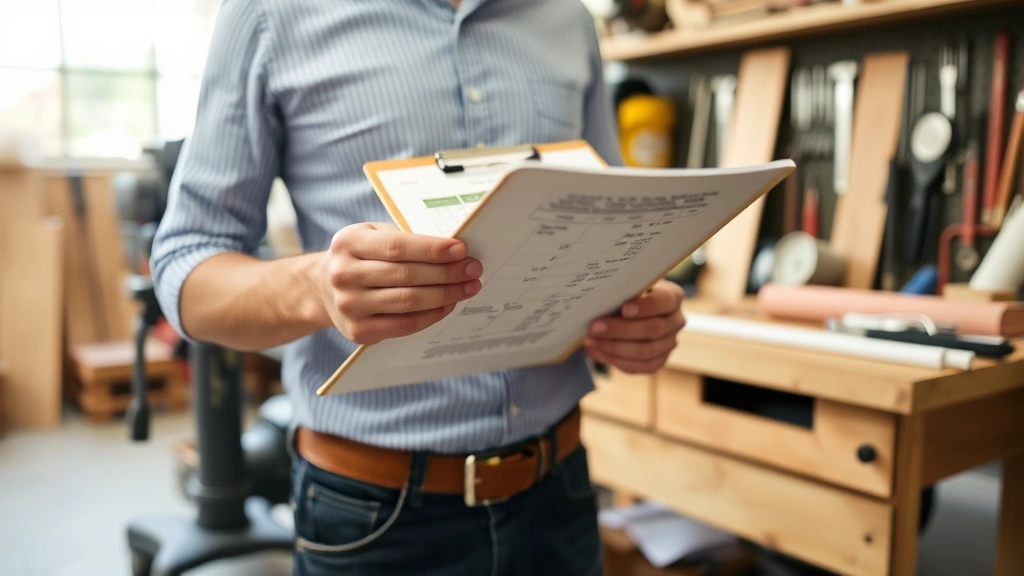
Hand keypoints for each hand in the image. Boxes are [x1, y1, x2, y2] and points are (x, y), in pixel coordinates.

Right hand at [316, 222, 481, 344]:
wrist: (323, 288)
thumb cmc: (360, 257)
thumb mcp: (372, 235)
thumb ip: (403, 239)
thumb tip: (452, 249)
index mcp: (348, 242)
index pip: (397, 247)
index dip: (432, 249)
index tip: (461, 249)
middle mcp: (344, 274)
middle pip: (406, 276)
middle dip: (446, 273)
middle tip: (473, 269)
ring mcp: (349, 305)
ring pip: (408, 302)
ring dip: (445, 295)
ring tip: (468, 287)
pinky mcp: (358, 331)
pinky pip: (404, 324)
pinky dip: (431, 315)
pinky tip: (448, 305)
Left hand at [583, 280, 685, 373]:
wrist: (627, 310)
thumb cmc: (626, 294)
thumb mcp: (626, 287)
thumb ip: (619, 293)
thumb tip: (598, 303)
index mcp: (672, 296)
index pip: (664, 301)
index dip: (645, 307)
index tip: (624, 309)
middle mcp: (676, 320)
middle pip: (654, 329)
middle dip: (621, 330)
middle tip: (595, 328)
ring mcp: (670, 342)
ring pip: (647, 351)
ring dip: (615, 348)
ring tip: (591, 342)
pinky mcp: (660, 360)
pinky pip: (642, 366)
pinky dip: (618, 361)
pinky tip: (599, 352)